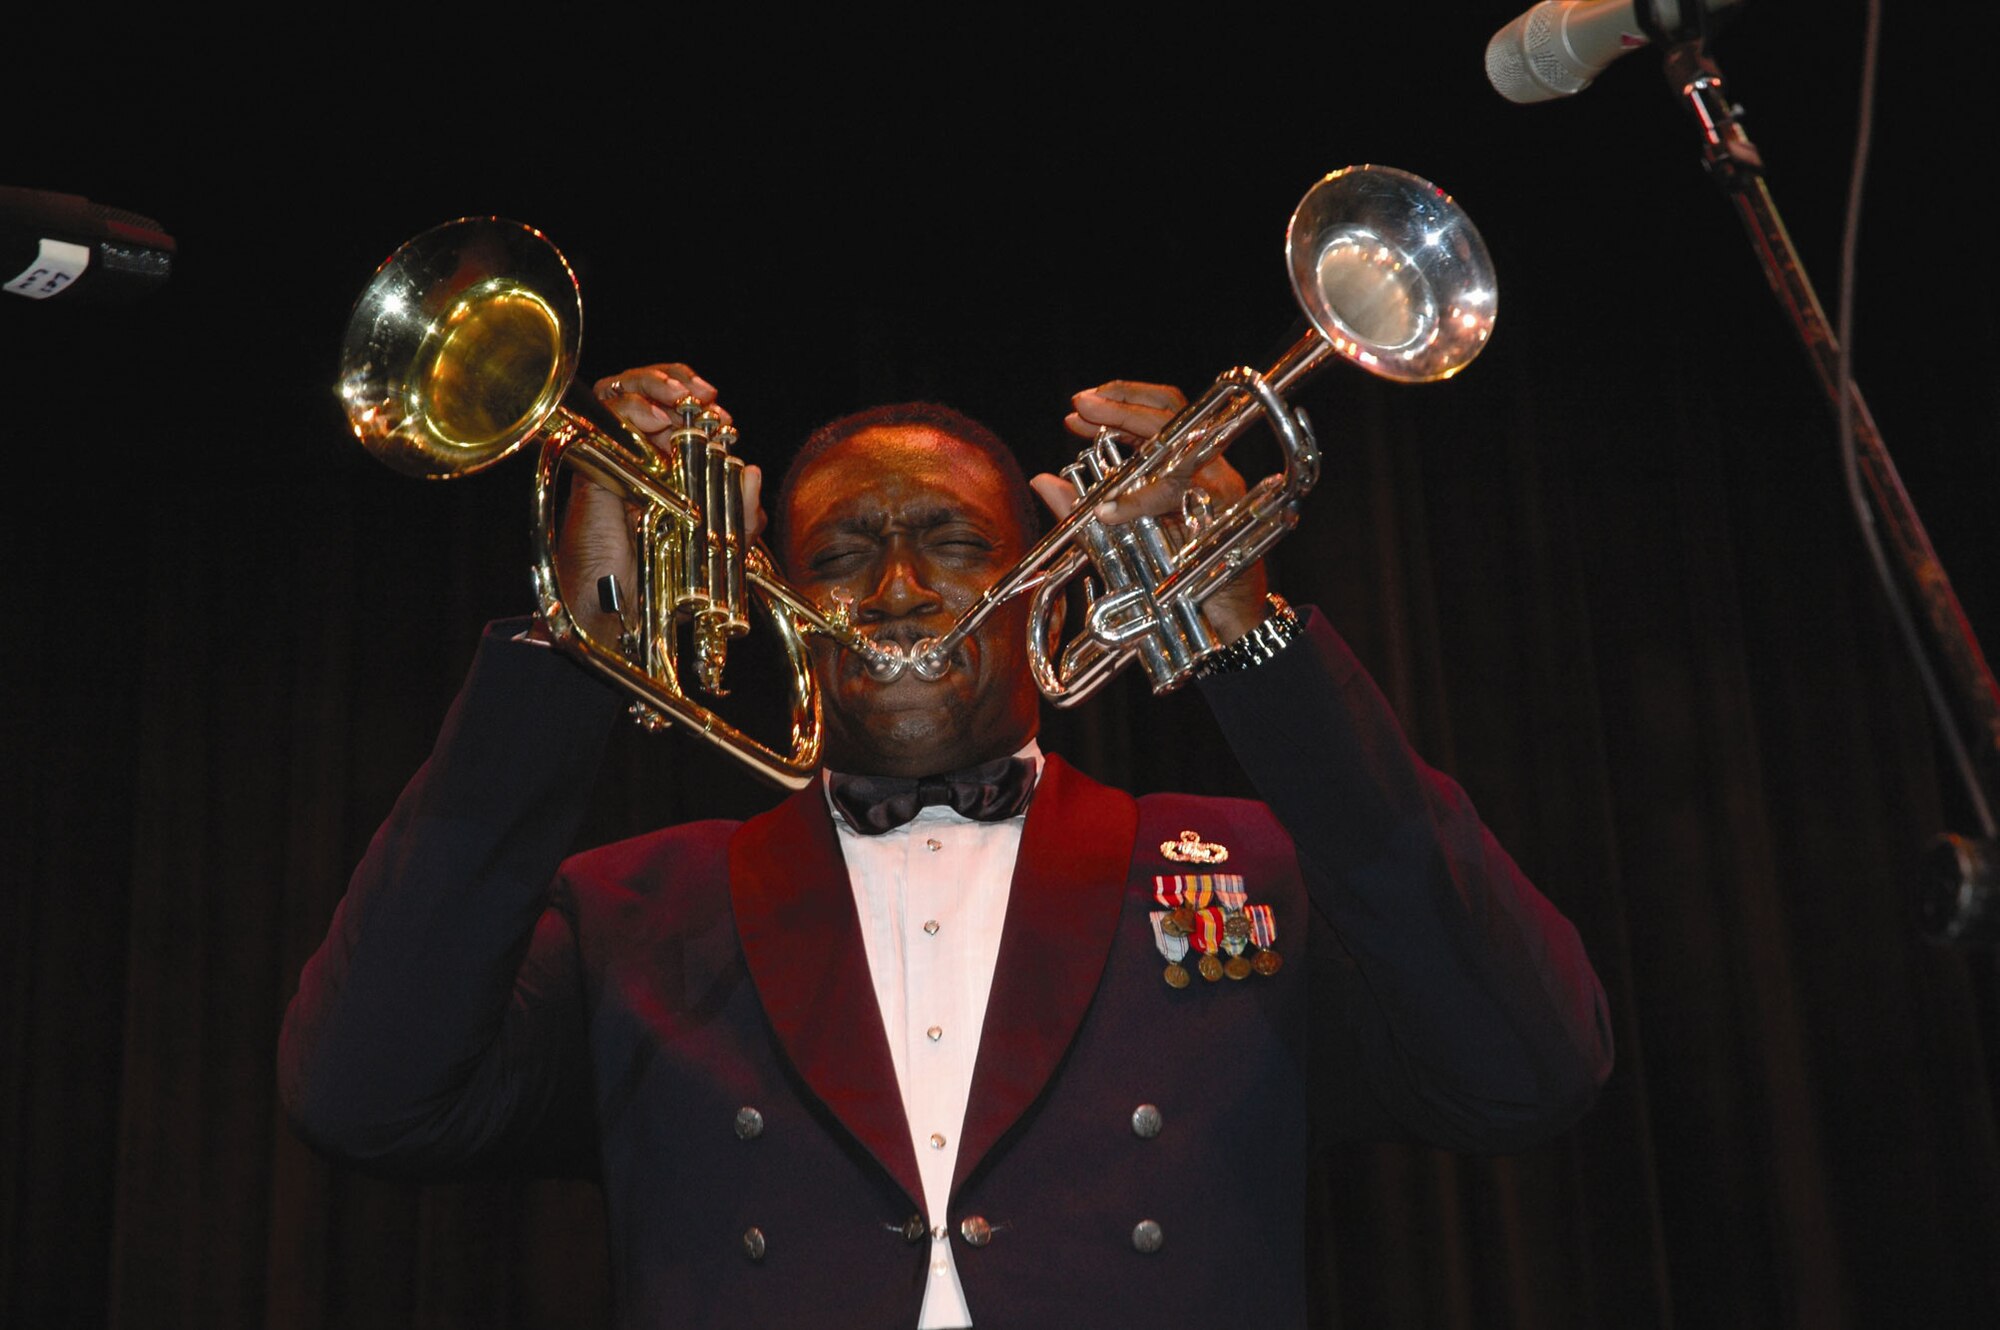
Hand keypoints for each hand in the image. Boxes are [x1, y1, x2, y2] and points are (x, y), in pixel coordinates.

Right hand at [539, 363, 763, 645]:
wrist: (629, 608)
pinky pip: (604, 420)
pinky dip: (630, 409)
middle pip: (648, 386)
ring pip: (620, 389)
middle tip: (705, 397)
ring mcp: (617, 457)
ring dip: (651, 382)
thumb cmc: (671, 579)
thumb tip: (751, 469)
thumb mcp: (722, 545)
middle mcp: (643, 453)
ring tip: (677, 399)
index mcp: (673, 462)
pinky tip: (655, 421)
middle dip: (677, 379)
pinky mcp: (596, 466)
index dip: (700, 400)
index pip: (681, 407)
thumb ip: (743, 514)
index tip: (725, 419)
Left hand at [1028, 380, 1271, 645]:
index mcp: (1189, 466)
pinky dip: (1141, 500)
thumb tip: (1042, 480)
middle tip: (1080, 405)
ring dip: (1132, 432)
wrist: (1228, 619)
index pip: (1162, 413)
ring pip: (1179, 445)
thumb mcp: (1124, 536)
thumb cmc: (1181, 576)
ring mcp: (1220, 490)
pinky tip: (1108, 508)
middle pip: (1173, 414)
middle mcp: (1210, 469)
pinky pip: (1180, 498)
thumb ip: (1088, 506)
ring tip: (1089, 431)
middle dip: (1122, 402)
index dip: (1121, 399)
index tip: (1080, 405)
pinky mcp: (1221, 519)